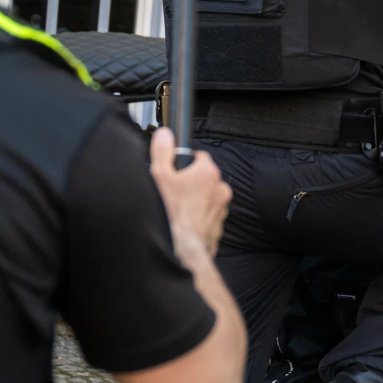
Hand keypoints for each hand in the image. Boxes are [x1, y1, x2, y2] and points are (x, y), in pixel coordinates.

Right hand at [149, 127, 231, 262]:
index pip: (199, 156)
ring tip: (177, 208)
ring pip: (206, 197)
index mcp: (208, 173)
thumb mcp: (160, 176)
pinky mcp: (219, 224)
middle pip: (203, 177)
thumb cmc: (173, 213)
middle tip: (173, 191)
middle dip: (189, 182)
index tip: (175, 169)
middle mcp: (220, 189)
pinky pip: (207, 214)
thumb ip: (163, 151)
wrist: (184, 248)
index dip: (185, 162)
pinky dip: (198, 216)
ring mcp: (222, 208)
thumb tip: (165, 135)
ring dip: (194, 200)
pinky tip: (184, 220)